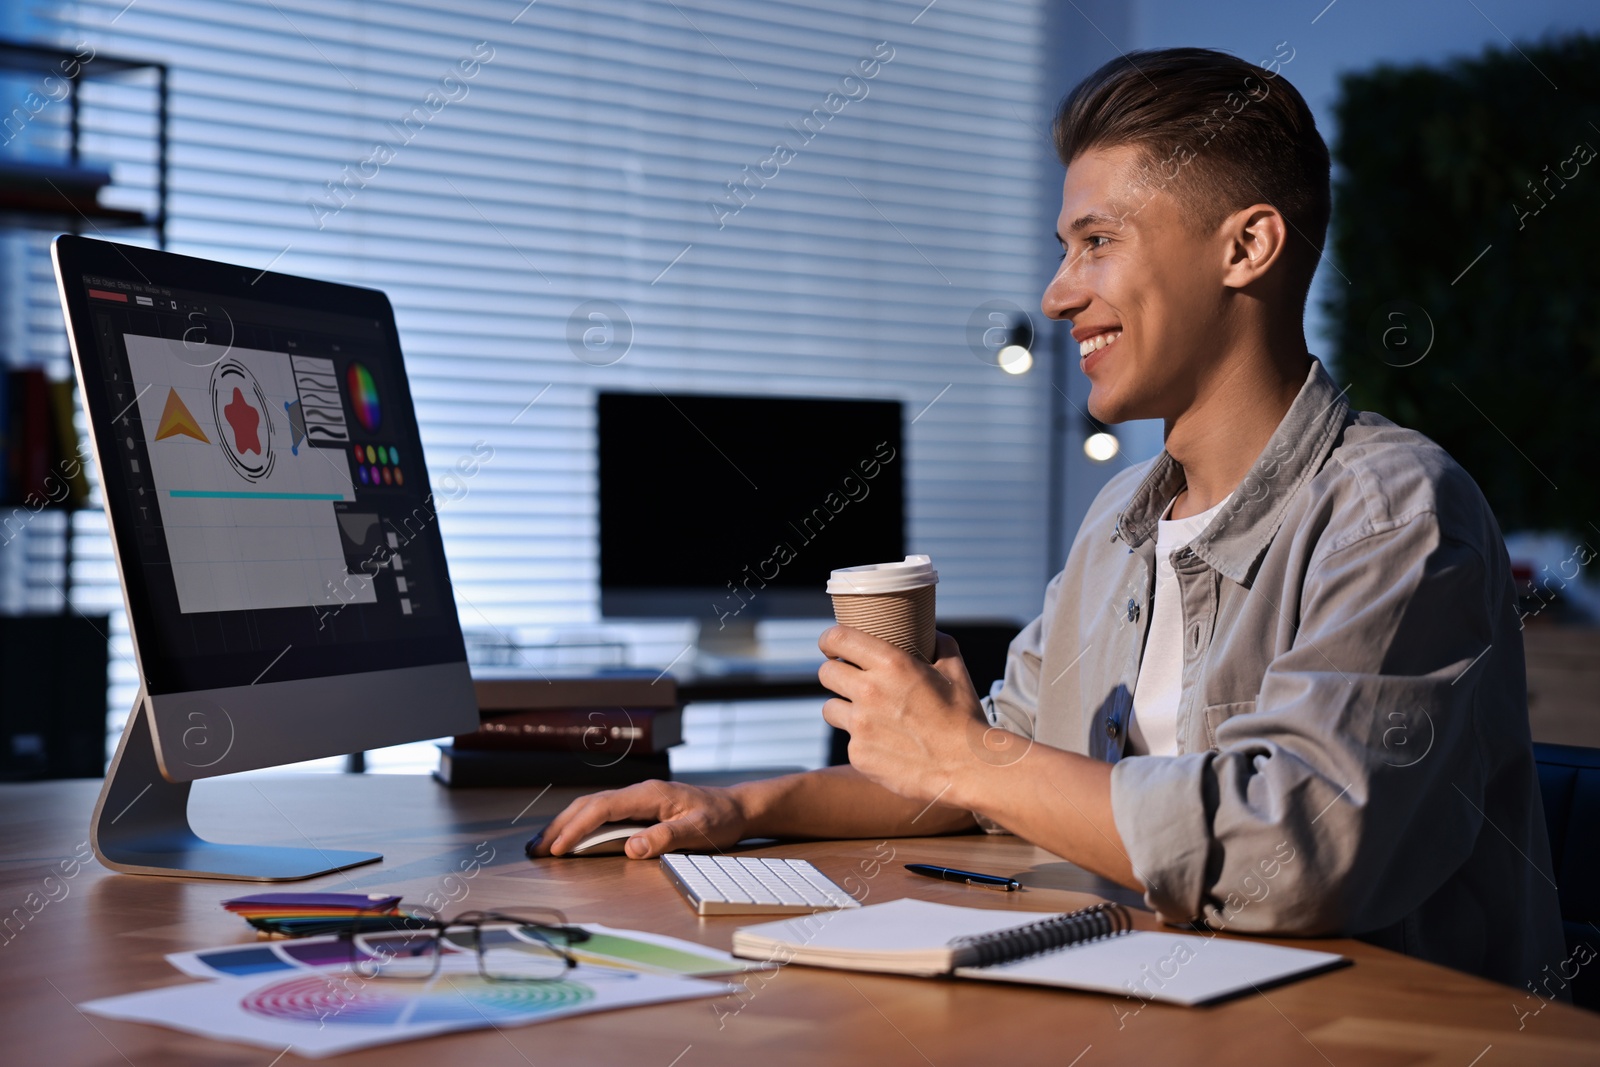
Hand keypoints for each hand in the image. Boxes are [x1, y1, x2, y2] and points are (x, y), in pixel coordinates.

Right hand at [528, 780, 749, 858]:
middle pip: (589, 804)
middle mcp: (639, 793)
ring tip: (542, 844)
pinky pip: (603, 814)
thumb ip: (666, 837)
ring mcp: (637, 799)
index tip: (557, 848)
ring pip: (592, 807)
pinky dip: (581, 825)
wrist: (736, 807)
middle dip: (560, 826)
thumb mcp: (700, 830)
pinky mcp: (639, 808)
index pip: (603, 808)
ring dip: (566, 824)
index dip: (577, 828)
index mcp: (649, 794)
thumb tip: (631, 848)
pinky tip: (571, 838)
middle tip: (535, 849)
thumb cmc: (720, 818)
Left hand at [817, 626, 985, 806]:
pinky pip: (848, 741)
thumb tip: (931, 633)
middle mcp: (869, 691)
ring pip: (830, 708)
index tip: (831, 646)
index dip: (829, 640)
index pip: (837, 639)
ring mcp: (861, 726)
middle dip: (835, 673)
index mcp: (891, 664)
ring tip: (864, 714)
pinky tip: (883, 744)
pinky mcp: (859, 754)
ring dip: (842, 708)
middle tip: (849, 680)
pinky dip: (861, 741)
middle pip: (826, 673)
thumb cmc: (963, 717)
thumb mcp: (956, 671)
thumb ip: (940, 644)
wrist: (967, 767)